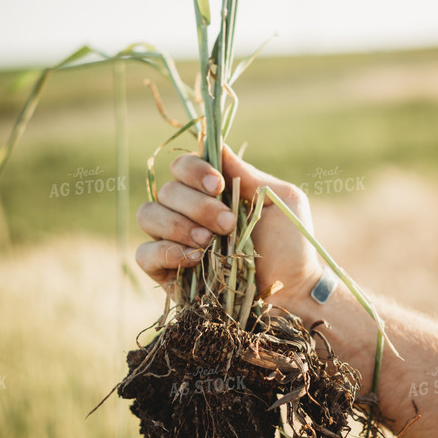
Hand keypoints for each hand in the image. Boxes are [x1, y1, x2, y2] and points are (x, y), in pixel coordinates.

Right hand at [135, 145, 322, 309]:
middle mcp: (187, 212)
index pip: (182, 167)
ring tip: (209, 242)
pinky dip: (165, 251)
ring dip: (178, 225)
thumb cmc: (292, 245)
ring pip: (148, 215)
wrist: (293, 293)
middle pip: (166, 190)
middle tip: (227, 224)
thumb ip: (247, 174)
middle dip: (197, 206)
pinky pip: (144, 254)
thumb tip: (217, 144)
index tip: (218, 186)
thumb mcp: (279, 200)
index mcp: (211, 192)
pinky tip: (194, 259)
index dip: (193, 170)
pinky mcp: (166, 273)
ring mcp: (173, 241)